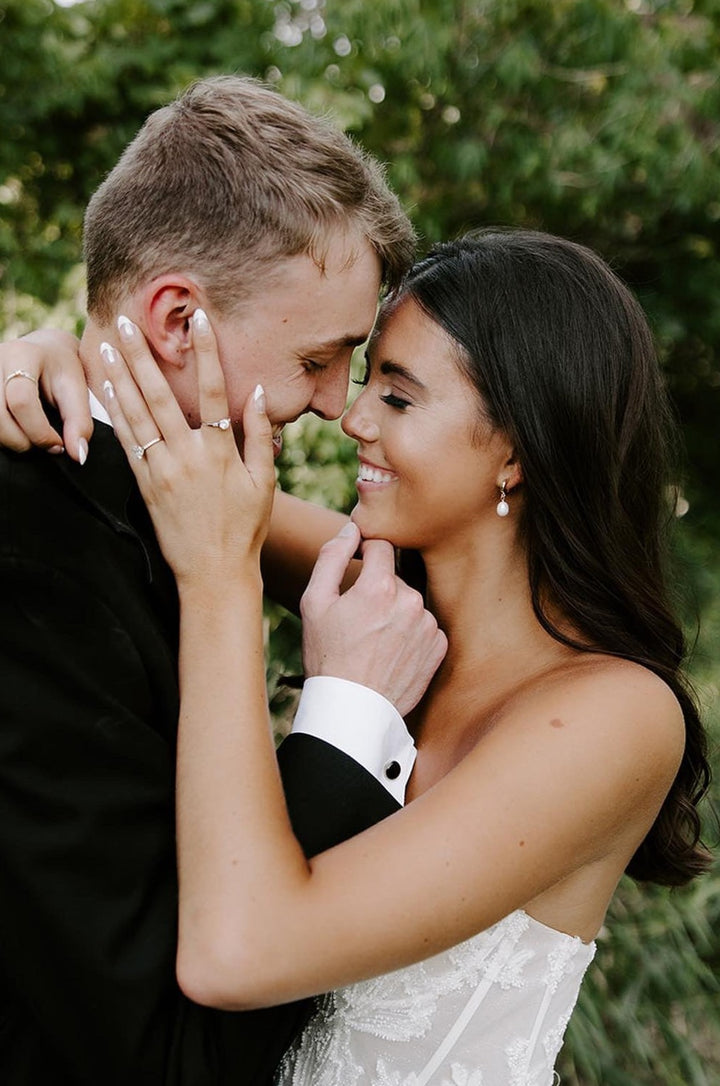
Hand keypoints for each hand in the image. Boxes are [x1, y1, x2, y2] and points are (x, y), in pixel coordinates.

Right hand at [0, 329, 92, 461]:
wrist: (43, 351)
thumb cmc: (61, 370)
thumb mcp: (77, 390)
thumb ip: (79, 422)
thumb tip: (78, 455)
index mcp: (22, 355)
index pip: (21, 401)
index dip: (40, 432)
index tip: (58, 445)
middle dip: (22, 441)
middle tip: (44, 445)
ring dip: (8, 441)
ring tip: (30, 438)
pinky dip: (1, 434)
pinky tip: (16, 431)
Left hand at [101, 310, 275, 583]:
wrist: (214, 573)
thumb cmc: (245, 529)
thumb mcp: (264, 483)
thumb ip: (261, 436)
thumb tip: (259, 393)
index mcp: (221, 452)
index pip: (216, 391)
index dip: (207, 352)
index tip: (200, 319)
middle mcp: (188, 456)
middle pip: (161, 395)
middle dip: (142, 355)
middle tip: (125, 321)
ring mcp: (162, 470)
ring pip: (136, 415)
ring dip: (118, 377)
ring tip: (105, 346)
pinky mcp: (144, 486)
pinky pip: (126, 444)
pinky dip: (113, 414)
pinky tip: (104, 391)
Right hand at [301, 523, 447, 716]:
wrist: (352, 709)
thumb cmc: (327, 655)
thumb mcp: (314, 603)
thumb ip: (331, 557)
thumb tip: (351, 528)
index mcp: (380, 586)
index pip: (381, 546)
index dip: (365, 553)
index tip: (356, 568)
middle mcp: (411, 601)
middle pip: (395, 577)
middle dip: (378, 590)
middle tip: (358, 620)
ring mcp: (428, 625)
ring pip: (410, 602)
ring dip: (395, 612)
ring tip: (374, 640)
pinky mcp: (439, 647)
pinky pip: (424, 626)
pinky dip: (410, 633)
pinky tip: (391, 652)